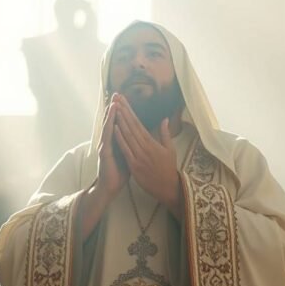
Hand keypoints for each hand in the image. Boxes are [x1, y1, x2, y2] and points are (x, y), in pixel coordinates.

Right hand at [96, 94, 129, 196]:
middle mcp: (110, 141)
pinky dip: (110, 129)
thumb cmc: (119, 172)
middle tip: (117, 93)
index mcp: (117, 141)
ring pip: (109, 127)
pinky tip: (112, 120)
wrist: (110, 187)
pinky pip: (108, 139)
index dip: (123, 110)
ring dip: (111, 114)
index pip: (120, 122)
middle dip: (115, 107)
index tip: (125, 98)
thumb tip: (141, 135)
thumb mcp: (129, 155)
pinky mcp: (105, 153)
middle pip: (112, 120)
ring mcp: (106, 146)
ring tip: (114, 102)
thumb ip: (133, 143)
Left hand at [113, 95, 182, 216]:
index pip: (138, 123)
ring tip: (114, 108)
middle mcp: (145, 146)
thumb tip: (165, 119)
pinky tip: (114, 128)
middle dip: (123, 111)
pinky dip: (120, 138)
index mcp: (152, 142)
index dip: (130, 111)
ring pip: (128, 135)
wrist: (168, 187)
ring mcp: (139, 155)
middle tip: (116, 98)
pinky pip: (125, 149)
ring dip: (120, 121)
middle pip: (132, 125)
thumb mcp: (170, 149)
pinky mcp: (134, 165)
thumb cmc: (168, 168)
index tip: (123, 101)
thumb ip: (165, 134)